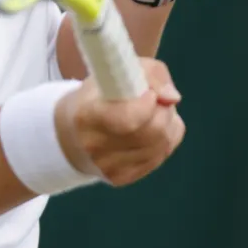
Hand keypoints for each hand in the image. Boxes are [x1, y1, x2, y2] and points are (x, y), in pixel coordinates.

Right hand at [54, 58, 185, 185]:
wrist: (74, 131)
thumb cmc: (101, 92)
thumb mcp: (119, 70)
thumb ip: (151, 74)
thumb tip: (173, 98)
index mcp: (87, 115)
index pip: (129, 119)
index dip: (149, 104)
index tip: (149, 92)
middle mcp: (95, 146)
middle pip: (153, 132)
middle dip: (164, 110)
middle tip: (156, 99)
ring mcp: (108, 166)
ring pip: (162, 144)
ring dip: (168, 123)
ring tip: (153, 112)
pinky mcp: (121, 178)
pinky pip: (161, 155)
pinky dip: (165, 138)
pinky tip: (151, 129)